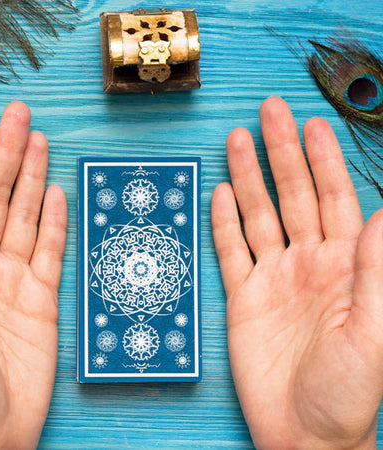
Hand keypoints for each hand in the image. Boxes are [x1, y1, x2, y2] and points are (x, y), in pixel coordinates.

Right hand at [212, 97, 382, 448]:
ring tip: (237, 140)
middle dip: (280, 151)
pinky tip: (222, 194)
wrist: (305, 433)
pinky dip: (224, 221)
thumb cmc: (350, 391)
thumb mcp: (375, 332)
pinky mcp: (243, 298)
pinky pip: (231, 251)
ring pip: (257, 214)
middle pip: (291, 195)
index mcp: (344, 266)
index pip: (333, 198)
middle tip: (268, 112)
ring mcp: (273, 278)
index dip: (323, 159)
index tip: (312, 124)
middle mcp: (308, 263)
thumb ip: (378, 270)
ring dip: (249, 176)